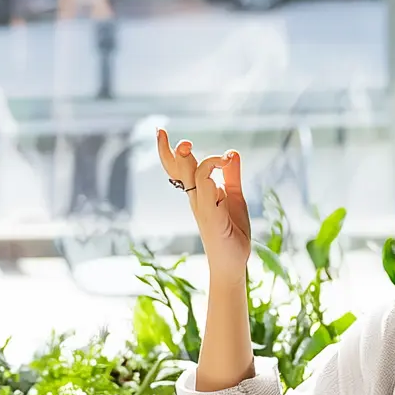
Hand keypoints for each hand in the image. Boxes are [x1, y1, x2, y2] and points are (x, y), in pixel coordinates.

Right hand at [156, 131, 251, 280]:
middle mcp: (195, 198)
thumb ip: (231, 176)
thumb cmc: (231, 232)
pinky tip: (223, 162)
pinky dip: (211, 171)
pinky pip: (206, 188)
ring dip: (187, 158)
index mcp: (198, 192)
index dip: (168, 150)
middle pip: (177, 169)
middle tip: (162, 133)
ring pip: (189, 175)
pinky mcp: (211, 216)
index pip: (179, 167)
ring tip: (190, 145)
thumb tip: (231, 152)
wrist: (232, 263)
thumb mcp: (234, 198)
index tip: (160, 131)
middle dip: (168, 150)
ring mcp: (201, 207)